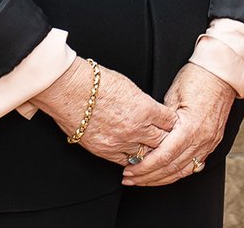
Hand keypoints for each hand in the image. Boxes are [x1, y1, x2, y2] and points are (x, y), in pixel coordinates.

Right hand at [30, 59, 175, 167]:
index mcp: (146, 109)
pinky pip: (125, 161)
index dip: (173, 123)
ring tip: (151, 148)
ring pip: (145, 154)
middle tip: (167, 139)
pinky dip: (131, 159)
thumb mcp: (131, 87)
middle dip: (166, 139)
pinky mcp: (105, 151)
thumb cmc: (97, 82)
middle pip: (162, 141)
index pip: (170, 122)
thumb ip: (145, 104)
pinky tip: (134, 156)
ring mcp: (120, 142)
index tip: (173, 124)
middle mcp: (136, 128)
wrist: (70, 90)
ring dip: (148, 151)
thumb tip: (152, 113)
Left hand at [124, 63, 235, 185]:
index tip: (130, 170)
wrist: (222, 73)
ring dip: (161, 178)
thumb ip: (161, 121)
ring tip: (143, 180)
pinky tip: (164, 175)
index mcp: (191, 128)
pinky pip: (194, 164)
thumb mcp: (172, 95)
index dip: (144, 167)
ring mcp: (210, 142)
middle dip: (148, 177)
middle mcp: (202, 139)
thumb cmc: (197, 78)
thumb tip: (147, 138)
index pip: (164, 157)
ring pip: (183, 171)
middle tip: (130, 178)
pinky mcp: (213, 141)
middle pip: (172, 168)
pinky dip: (177, 172)